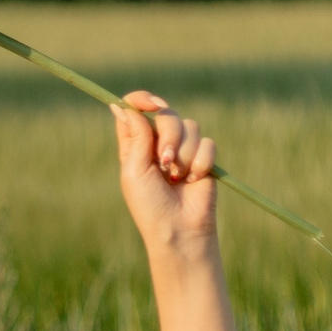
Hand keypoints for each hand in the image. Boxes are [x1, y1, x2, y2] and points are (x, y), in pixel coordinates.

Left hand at [111, 90, 217, 250]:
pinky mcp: (203, 158)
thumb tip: (124, 107)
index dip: (141, 100)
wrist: (179, 229)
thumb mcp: (135, 171)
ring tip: (177, 177)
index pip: (134, 110)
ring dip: (184, 153)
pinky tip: (194, 179)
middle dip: (169, 134)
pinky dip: (200, 162)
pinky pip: (207, 143)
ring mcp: (182, 149)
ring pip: (190, 126)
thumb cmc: (150, 205)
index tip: (151, 104)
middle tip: (165, 161)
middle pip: (166, 113)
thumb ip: (136, 137)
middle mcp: (158, 143)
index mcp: (135, 144)